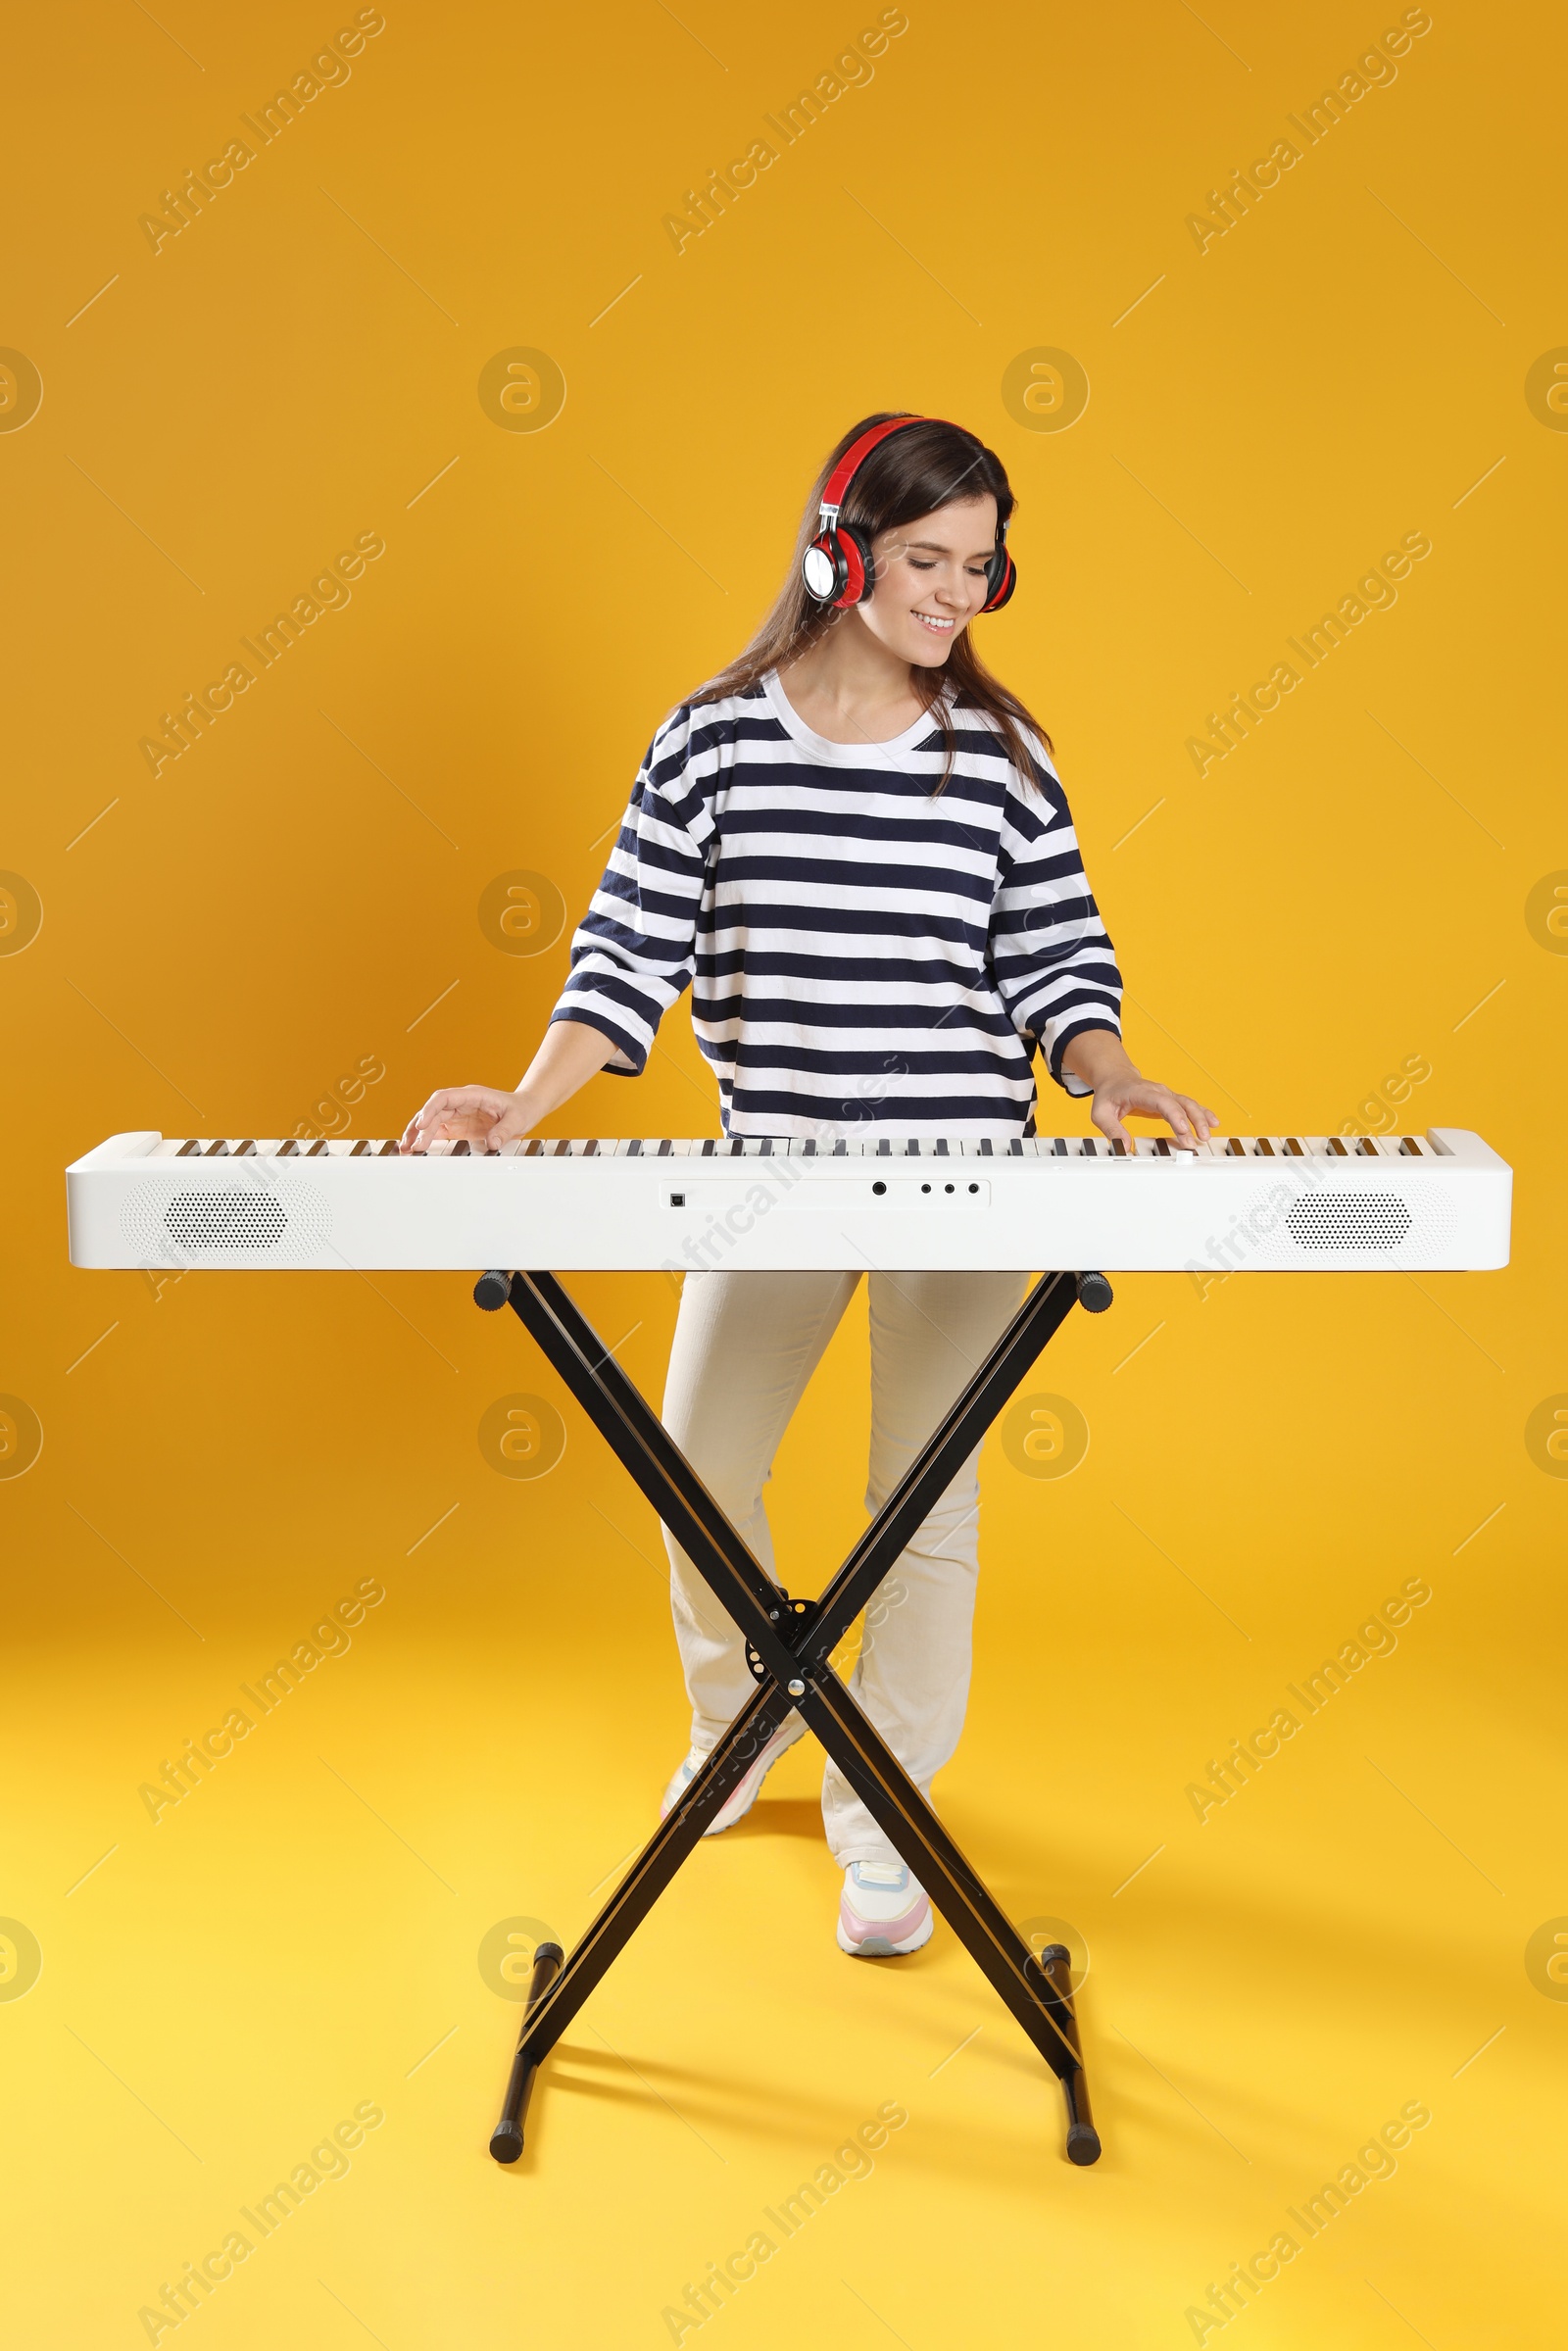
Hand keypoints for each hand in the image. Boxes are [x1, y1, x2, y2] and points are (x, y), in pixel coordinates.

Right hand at [400, 1085, 534, 1153]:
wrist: (525, 1109)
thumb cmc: (520, 1108)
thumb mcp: (517, 1119)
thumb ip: (504, 1130)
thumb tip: (492, 1144)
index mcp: (472, 1095)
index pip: (444, 1098)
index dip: (430, 1109)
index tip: (422, 1123)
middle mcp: (461, 1103)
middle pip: (433, 1111)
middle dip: (420, 1127)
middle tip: (413, 1145)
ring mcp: (457, 1115)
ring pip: (431, 1121)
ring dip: (417, 1133)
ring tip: (407, 1148)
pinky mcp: (457, 1126)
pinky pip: (437, 1130)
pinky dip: (426, 1139)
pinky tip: (417, 1148)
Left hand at [1090, 1074, 1216, 1151]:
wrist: (1116, 1078)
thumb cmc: (1109, 1095)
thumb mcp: (1100, 1113)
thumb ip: (1112, 1129)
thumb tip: (1124, 1146)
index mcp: (1141, 1092)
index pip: (1161, 1101)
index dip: (1174, 1115)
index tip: (1183, 1130)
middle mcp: (1158, 1092)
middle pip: (1180, 1103)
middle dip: (1192, 1122)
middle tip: (1197, 1140)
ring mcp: (1167, 1095)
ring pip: (1189, 1104)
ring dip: (1200, 1119)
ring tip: (1207, 1136)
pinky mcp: (1172, 1101)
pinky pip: (1190, 1106)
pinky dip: (1203, 1114)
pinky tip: (1214, 1123)